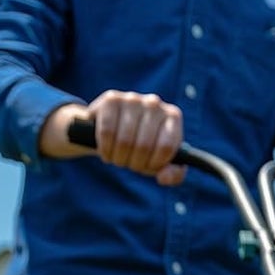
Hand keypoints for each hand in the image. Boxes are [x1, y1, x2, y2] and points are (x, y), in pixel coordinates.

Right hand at [39, 92, 186, 185]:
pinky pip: (108, 132)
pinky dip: (105, 148)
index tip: (146, 169)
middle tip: (126, 164)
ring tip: (116, 158)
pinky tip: (104, 150)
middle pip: (146, 146)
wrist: (102, 133)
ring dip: (119, 157)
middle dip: (134, 163)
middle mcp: (154, 103)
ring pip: (127, 140)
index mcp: (172, 117)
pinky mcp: (110, 100)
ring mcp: (132, 99)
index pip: (169, 147)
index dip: (155, 165)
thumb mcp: (155, 164)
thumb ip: (171, 173)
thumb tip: (167, 175)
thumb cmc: (136, 149)